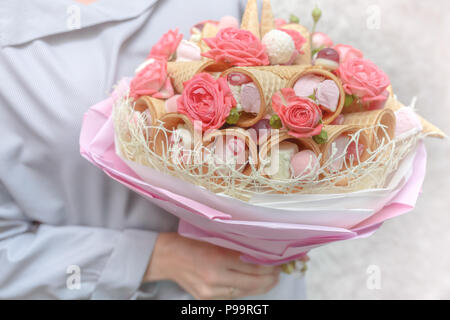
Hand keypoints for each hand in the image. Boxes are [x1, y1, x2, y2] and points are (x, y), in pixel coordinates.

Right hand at [143, 232, 280, 299]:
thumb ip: (237, 246)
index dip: (270, 266)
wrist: (166, 257)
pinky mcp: (206, 299)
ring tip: (268, 279)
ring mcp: (210, 292)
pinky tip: (250, 284)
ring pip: (245, 292)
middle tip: (278, 272)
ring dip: (259, 286)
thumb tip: (261, 251)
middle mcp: (215, 278)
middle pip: (253, 283)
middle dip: (269, 279)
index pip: (254, 267)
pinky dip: (244, 290)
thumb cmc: (191, 241)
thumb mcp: (215, 238)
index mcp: (218, 258)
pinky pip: (232, 297)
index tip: (279, 261)